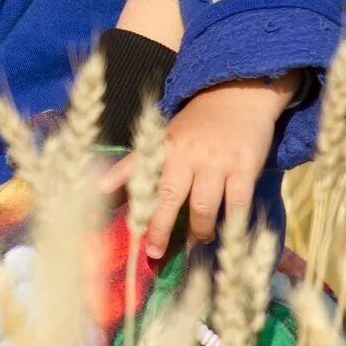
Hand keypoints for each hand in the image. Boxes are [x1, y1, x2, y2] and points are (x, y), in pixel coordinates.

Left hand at [104, 74, 298, 258]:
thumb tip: (101, 188)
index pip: (142, 179)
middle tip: (155, 252)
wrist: (239, 93)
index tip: (127, 230)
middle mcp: (188, 154)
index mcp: (165, 147)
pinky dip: (231, 224)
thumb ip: (135, 163)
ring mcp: (217, 161)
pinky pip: (236, 204)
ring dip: (199, 231)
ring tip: (198, 241)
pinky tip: (227, 232)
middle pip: (169, 198)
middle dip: (160, 228)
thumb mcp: (163, 137)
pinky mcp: (244, 167)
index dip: (132, 205)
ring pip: (203, 208)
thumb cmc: (197, 123)